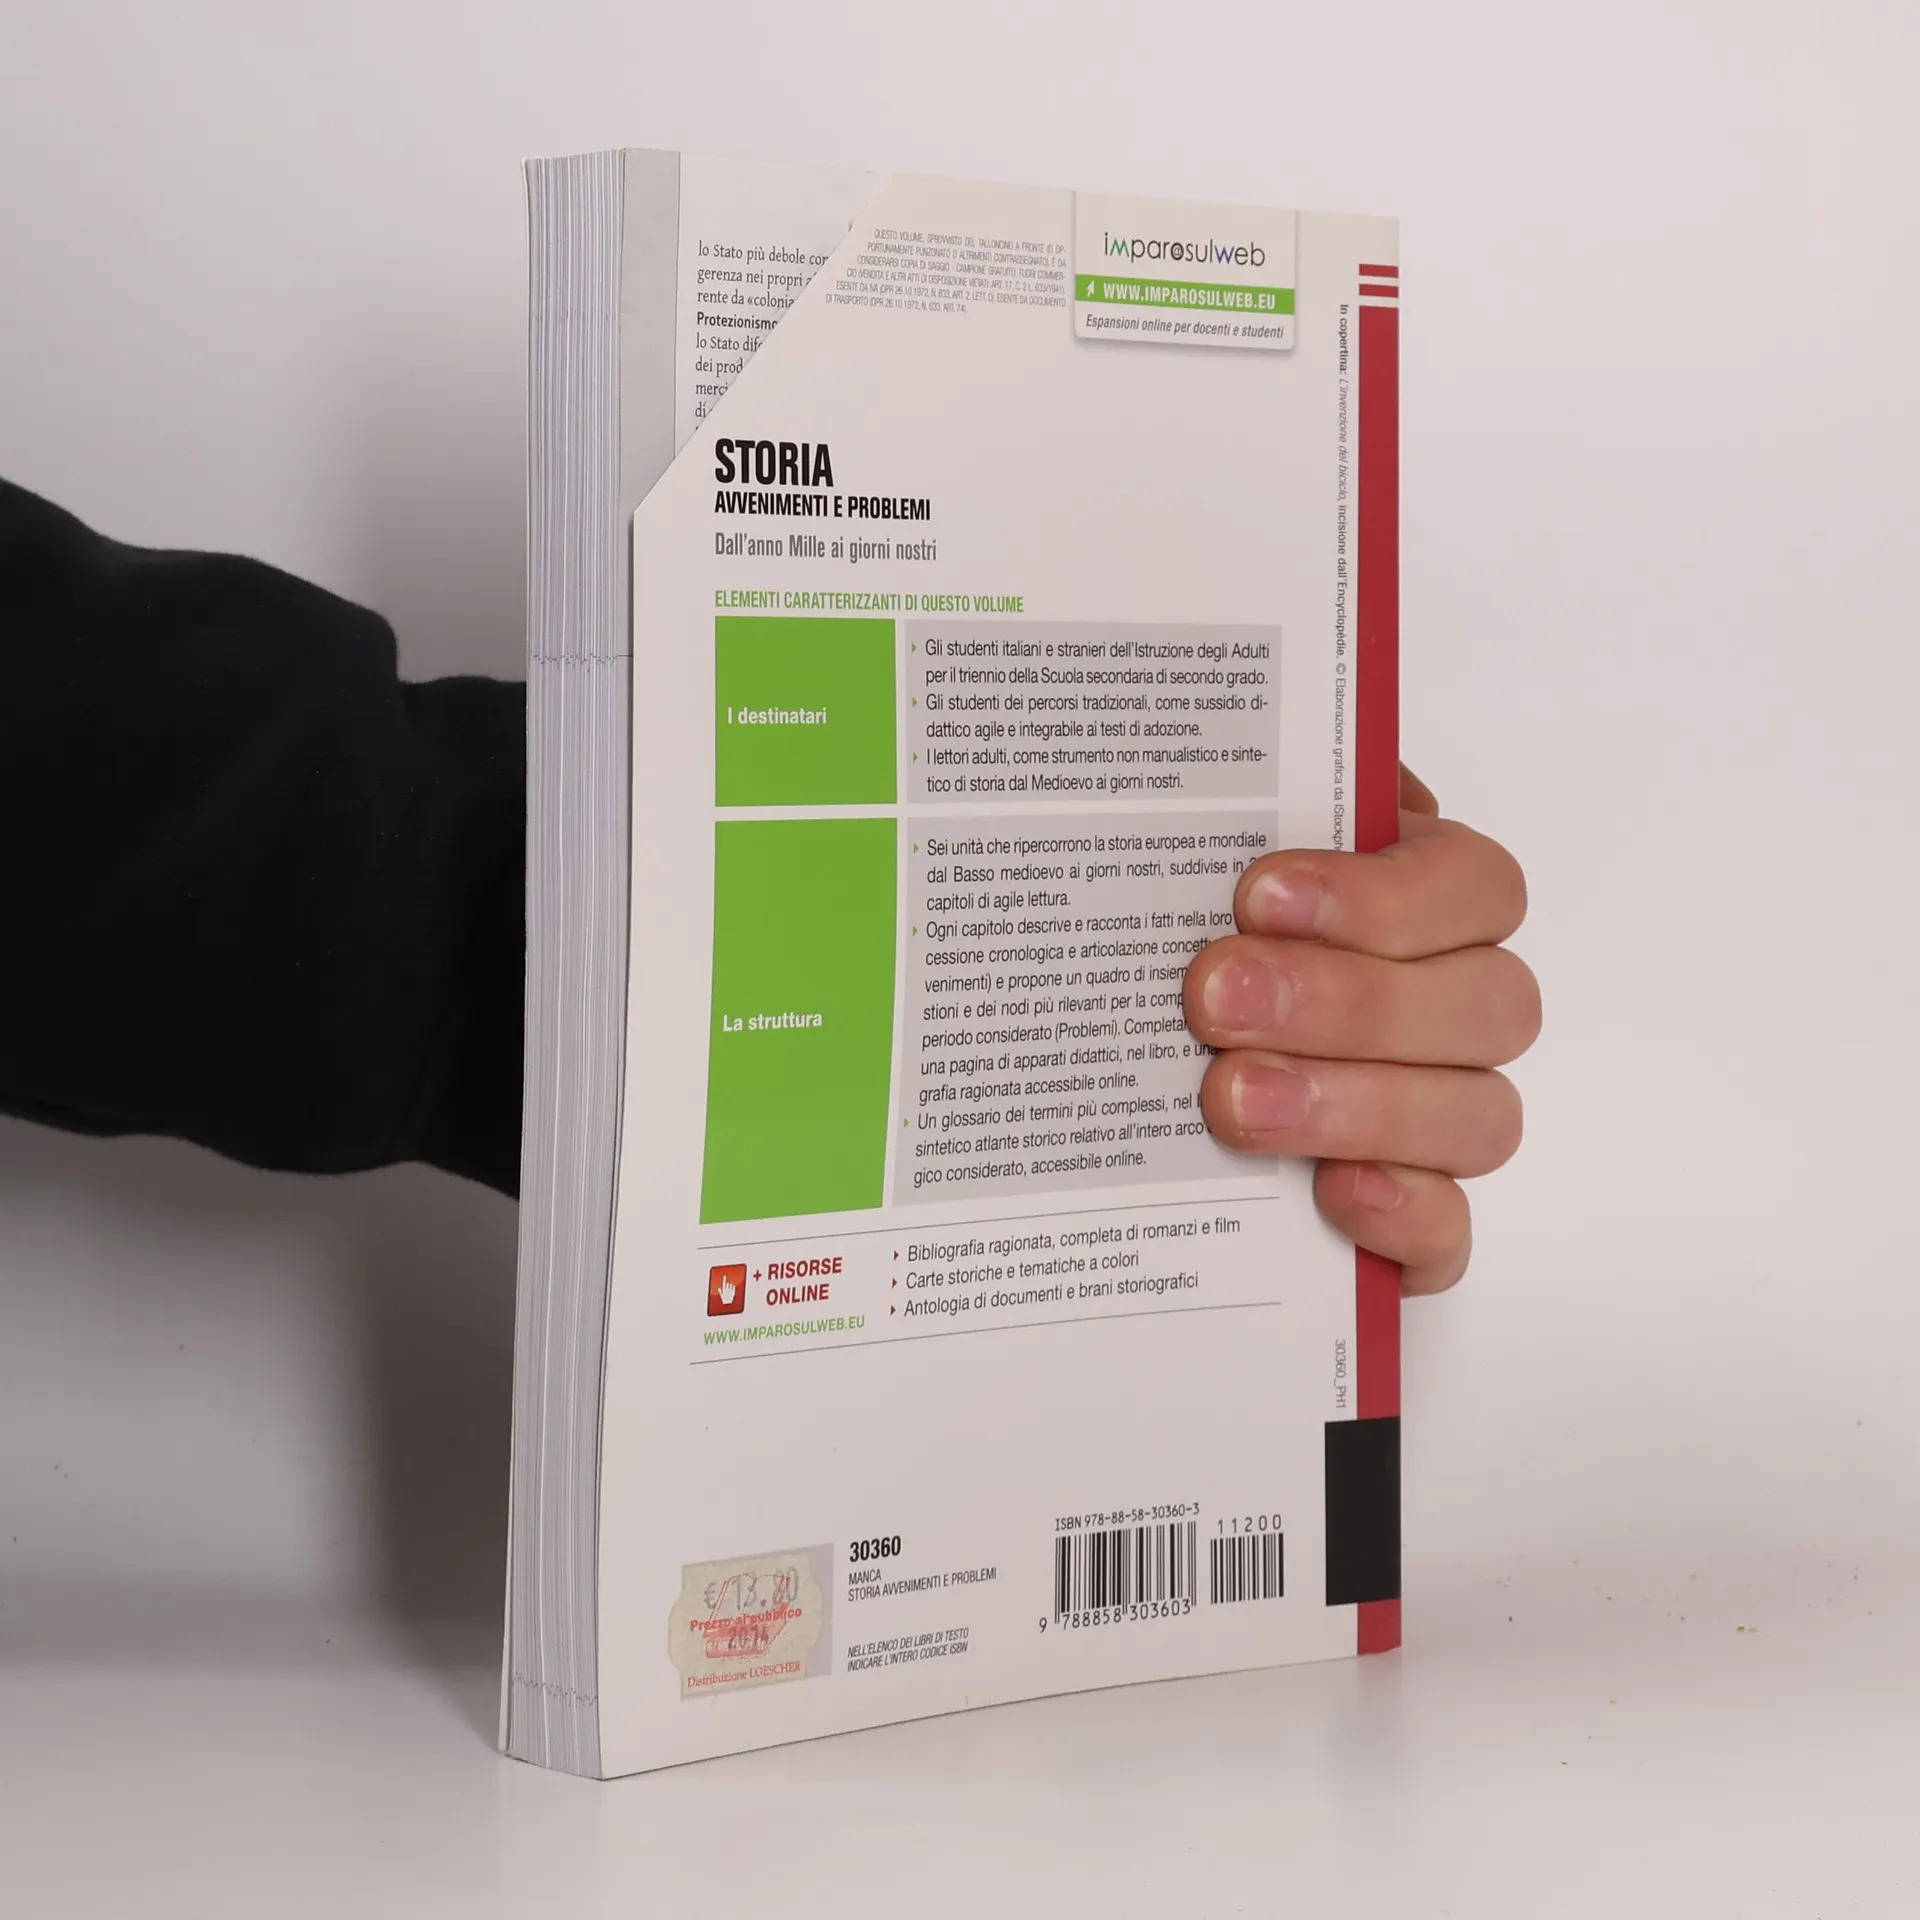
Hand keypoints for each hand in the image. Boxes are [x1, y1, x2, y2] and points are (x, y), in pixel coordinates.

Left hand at [1182, 768, 1538, 1293]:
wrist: (1100, 1077)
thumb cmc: (1165, 941)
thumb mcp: (1182, 858)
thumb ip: (1214, 813)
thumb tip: (1175, 735)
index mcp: (1414, 898)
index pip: (1472, 884)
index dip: (1382, 894)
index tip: (1258, 895)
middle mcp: (1447, 1005)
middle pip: (1488, 1003)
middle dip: (1350, 1000)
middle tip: (1213, 1000)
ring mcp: (1436, 1118)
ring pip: (1479, 1116)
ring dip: (1358, 1104)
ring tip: (1230, 1100)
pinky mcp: (1406, 1221)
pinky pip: (1451, 1235)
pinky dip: (1407, 1216)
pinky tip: (1333, 1195)